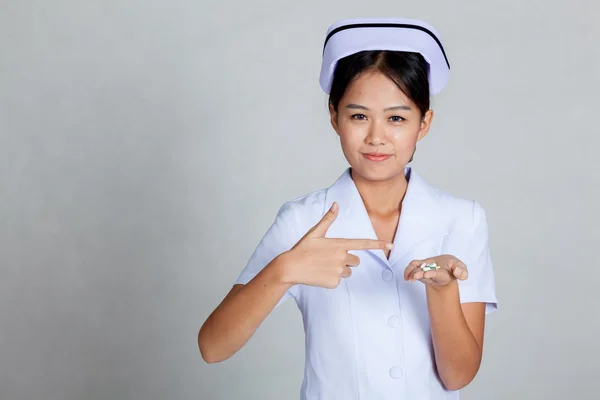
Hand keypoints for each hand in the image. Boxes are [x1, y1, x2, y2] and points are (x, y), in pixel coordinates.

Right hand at [279, 202, 393, 288]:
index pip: (363, 243)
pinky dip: (331, 278)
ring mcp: (339, 271)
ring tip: (323, 266)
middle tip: (329, 258)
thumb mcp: (315, 233)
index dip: (378, 244)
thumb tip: (336, 204)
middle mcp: (342, 257)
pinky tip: (320, 274)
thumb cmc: (302, 248)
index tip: (391, 245)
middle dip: (346, 260)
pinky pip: (339, 280)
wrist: (291, 267)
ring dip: (340, 270)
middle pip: (356, 260)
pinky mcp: (334, 282)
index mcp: (339, 244)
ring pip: (348, 271)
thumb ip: (328, 219)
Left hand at [403, 254, 467, 286]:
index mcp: (443, 276)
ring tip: (408, 275)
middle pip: (425, 276)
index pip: (437, 275)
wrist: (446, 266)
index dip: (432, 274)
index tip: (427, 274)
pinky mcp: (420, 267)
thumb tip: (457, 271)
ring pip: (417, 273)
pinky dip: (408, 270)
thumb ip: (462, 272)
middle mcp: (433, 276)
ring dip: (412, 273)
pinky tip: (406, 274)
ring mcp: (425, 272)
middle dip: (419, 275)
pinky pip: (412, 268)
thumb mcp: (461, 268)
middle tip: (414, 275)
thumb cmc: (453, 267)